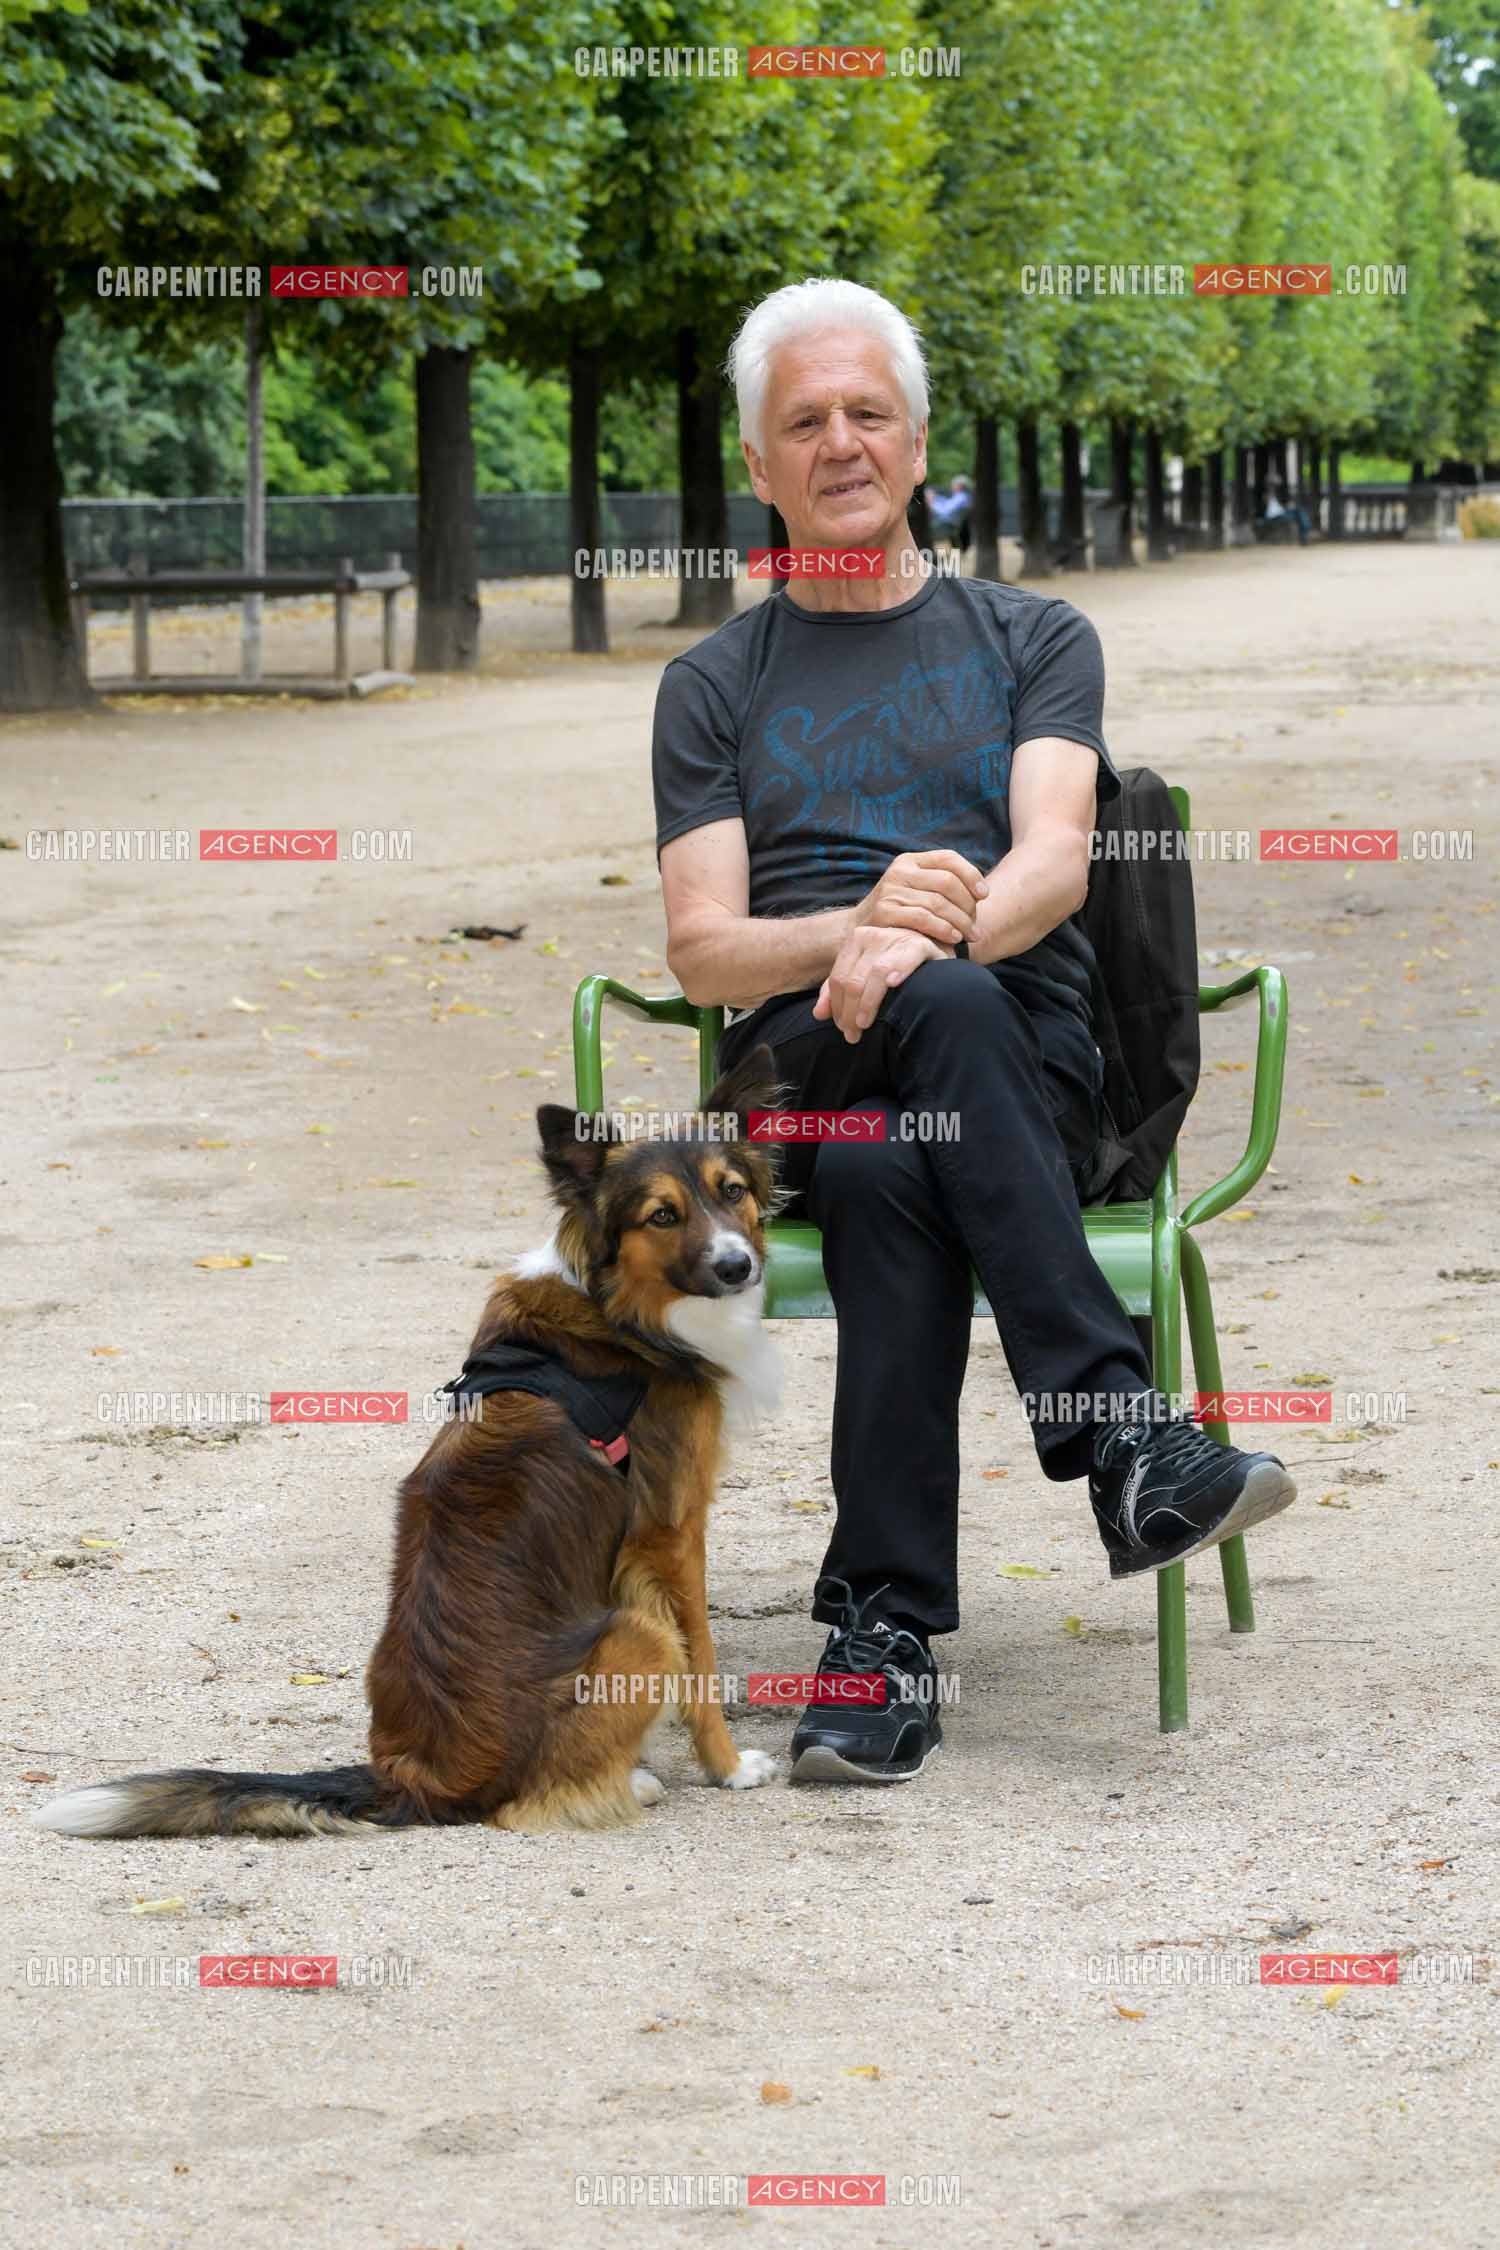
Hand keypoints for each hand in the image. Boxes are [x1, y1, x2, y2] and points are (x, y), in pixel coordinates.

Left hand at [813, 925, 950, 1042]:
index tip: (843, 1029)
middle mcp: (873, 935)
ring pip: (874, 975)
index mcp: (855, 940)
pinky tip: (893, 985)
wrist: (931, 954)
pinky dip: (898, 972)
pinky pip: (905, 960)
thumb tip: (818, 1014)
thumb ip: (837, 993)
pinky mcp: (919, 945)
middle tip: (853, 1035)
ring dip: (867, 1004)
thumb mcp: (863, 977)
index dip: (837, 1007)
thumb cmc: (894, 970)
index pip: (838, 978)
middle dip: (849, 1012)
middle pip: (853, 980)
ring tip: (864, 1025)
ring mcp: (896, 938)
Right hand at [850, 849, 988, 948]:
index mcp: (911, 860)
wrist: (861, 932)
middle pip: (947, 881)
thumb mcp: (917, 891)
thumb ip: (942, 886)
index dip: (971, 874)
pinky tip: (953, 938)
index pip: (948, 858)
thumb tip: (982, 893)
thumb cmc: (900, 914)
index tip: (984, 895)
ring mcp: (891, 890)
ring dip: (960, 922)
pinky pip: (923, 918)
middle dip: (968, 905)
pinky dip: (943, 929)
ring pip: (938, 902)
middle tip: (977, 925)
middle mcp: (900, 871)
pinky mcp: (885, 911)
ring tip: (970, 936)